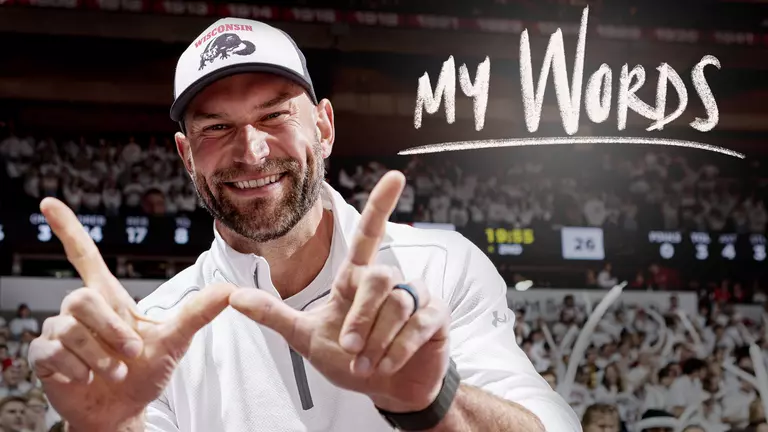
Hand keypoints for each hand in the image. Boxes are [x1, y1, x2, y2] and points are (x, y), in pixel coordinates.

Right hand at [28, 198, 234, 430]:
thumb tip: (230, 289)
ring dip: (99, 355)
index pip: (84, 256)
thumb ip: (198, 313)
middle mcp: (80, 311)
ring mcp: (59, 333)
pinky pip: (51, 352)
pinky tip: (85, 379)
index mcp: (108, 300)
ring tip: (113, 370)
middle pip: (81, 298)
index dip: (68, 230)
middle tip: (131, 353)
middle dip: (111, 330)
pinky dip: (76, 369)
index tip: (49, 203)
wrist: (123, 412)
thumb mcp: (175, 341)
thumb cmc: (145, 373)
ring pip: (68, 328)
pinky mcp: (44, 357)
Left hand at [230, 171, 450, 412]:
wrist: (385, 391)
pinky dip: (397, 350)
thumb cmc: (350, 361)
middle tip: (349, 350)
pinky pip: (417, 324)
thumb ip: (274, 316)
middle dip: (359, 319)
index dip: (381, 206)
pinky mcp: (436, 317)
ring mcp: (416, 297)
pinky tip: (388, 364)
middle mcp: (389, 281)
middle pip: (376, 278)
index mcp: (357, 280)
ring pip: (396, 304)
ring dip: (376, 341)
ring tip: (367, 363)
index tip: (396, 177)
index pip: (370, 235)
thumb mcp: (306, 339)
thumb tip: (232, 296)